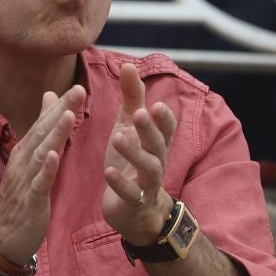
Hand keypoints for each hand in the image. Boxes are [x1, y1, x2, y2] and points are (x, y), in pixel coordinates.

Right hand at [0, 85, 85, 265]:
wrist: (1, 239)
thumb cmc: (19, 200)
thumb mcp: (30, 165)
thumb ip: (41, 133)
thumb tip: (49, 101)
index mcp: (26, 153)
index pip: (43, 124)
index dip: (59, 106)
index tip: (77, 85)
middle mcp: (23, 162)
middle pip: (43, 132)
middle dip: (61, 111)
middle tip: (78, 89)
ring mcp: (25, 180)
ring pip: (42, 153)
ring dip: (55, 134)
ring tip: (69, 115)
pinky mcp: (30, 201)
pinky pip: (39, 182)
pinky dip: (46, 168)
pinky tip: (55, 155)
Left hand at [101, 63, 177, 243]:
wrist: (134, 211)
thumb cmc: (132, 161)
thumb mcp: (130, 127)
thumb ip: (132, 98)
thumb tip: (129, 64)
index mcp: (156, 142)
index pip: (166, 128)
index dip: (163, 117)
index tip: (154, 103)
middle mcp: (156, 161)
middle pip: (158, 144)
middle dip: (150, 128)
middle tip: (141, 112)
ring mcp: (147, 183)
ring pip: (148, 167)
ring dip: (134, 152)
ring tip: (118, 137)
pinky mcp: (133, 202)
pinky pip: (131, 193)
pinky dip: (121, 183)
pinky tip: (109, 172)